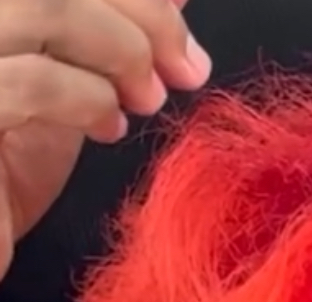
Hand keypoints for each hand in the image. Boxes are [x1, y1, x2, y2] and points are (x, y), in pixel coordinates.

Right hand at [0, 0, 211, 278]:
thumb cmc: (5, 167)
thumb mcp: (67, 87)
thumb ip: (107, 36)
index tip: (183, 33)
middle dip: (142, 12)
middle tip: (185, 70)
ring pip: (46, 6)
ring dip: (122, 51)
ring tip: (146, 101)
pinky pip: (31, 82)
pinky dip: (87, 99)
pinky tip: (107, 128)